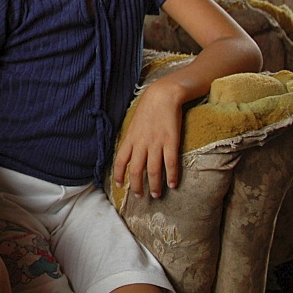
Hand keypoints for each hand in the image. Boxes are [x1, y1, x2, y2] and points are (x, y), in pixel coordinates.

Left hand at [113, 78, 184, 197]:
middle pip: (135, 170)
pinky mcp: (170, 141)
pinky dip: (172, 176)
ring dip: (154, 185)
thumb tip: (128, 152)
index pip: (120, 161)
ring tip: (156, 194)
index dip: (119, 176)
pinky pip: (170, 163)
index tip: (120, 186)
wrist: (162, 96)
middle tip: (140, 196)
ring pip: (152, 170)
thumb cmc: (148, 109)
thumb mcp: (133, 124)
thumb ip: (131, 139)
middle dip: (136, 186)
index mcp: (130, 139)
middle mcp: (141, 143)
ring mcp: (156, 143)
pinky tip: (173, 184)